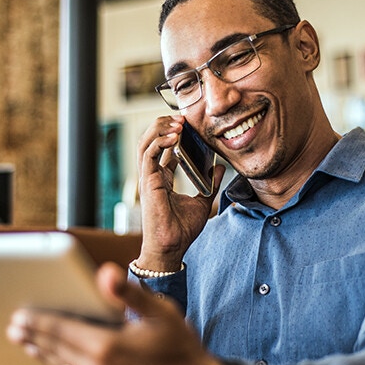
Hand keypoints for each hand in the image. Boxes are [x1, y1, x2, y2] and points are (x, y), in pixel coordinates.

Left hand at [7, 262, 227, 364]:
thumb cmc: (182, 352)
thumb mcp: (162, 314)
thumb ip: (129, 293)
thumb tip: (105, 273)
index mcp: (106, 346)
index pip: (59, 330)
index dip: (37, 322)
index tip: (19, 316)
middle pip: (54, 351)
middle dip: (32, 337)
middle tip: (15, 328)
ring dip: (44, 356)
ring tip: (31, 345)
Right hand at [136, 115, 224, 269]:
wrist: (172, 246)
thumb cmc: (182, 230)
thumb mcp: (203, 201)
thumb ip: (209, 183)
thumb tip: (220, 168)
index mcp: (162, 178)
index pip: (162, 148)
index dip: (173, 132)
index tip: (188, 124)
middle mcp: (152, 175)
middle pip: (151, 140)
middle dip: (165, 124)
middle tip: (183, 117)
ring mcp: (147, 177)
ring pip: (145, 142)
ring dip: (161, 128)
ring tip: (178, 122)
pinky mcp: (147, 181)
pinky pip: (148, 153)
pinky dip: (159, 141)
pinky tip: (174, 136)